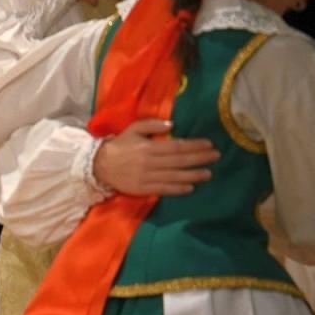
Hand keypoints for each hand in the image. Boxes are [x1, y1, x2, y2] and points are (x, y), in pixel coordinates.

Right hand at [92, 119, 217, 196]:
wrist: (98, 165)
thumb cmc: (118, 146)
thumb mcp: (132, 129)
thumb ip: (151, 124)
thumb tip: (172, 125)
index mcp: (148, 147)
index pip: (176, 146)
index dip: (194, 146)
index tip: (209, 144)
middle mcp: (149, 162)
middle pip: (179, 161)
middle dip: (199, 159)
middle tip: (216, 157)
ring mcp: (146, 177)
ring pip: (174, 176)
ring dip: (193, 175)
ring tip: (208, 174)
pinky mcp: (142, 188)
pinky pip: (163, 189)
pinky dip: (177, 189)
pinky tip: (190, 188)